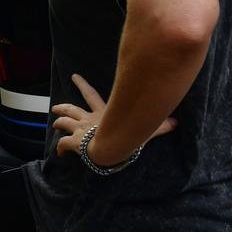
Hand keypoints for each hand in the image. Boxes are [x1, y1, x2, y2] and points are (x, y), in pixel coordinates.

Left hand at [52, 73, 176, 165]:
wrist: (111, 147)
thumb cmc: (126, 136)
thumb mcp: (144, 128)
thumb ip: (160, 126)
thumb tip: (177, 122)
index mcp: (101, 113)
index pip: (91, 95)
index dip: (81, 85)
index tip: (73, 76)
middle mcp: (87, 120)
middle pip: (71, 109)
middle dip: (63, 107)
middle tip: (54, 107)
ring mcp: (79, 131)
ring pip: (64, 123)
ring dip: (59, 124)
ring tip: (54, 125)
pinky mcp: (74, 143)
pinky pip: (63, 145)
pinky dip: (60, 149)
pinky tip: (59, 154)